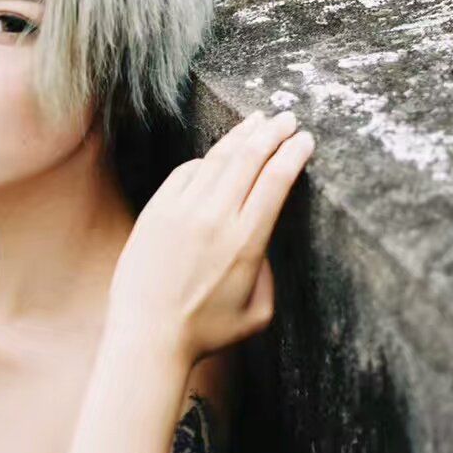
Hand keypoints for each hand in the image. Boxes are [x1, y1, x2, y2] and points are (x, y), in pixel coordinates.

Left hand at [106, 109, 313, 362]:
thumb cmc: (206, 331)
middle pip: (249, 159)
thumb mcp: (258, 312)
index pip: (275, 181)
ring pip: (217, 158)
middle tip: (287, 118)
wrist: (147, 334)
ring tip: (257, 121)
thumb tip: (261, 238)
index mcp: (245, 242)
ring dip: (241, 135)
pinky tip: (218, 154)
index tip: (305, 140)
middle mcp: (214, 219)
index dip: (293, 154)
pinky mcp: (157, 210)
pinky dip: (206, 159)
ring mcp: (181, 210)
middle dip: (272, 133)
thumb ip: (268, 271)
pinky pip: (185, 172)